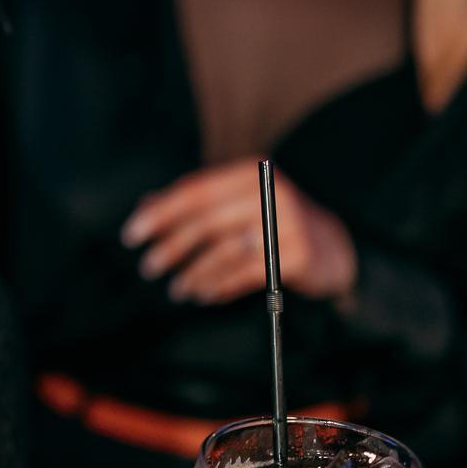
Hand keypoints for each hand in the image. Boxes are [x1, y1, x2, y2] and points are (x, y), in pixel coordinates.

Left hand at [120, 160, 356, 303]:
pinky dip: (221, 285)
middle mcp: (270, 192)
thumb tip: (145, 207)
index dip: (160, 213)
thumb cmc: (273, 223)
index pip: (195, 190)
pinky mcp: (299, 255)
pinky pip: (248, 273)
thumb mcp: (236, 205)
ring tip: (177, 289)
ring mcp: (288, 223)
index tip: (132, 234)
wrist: (334, 247)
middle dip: (172, 246)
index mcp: (250, 172)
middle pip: (207, 220)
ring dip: (195, 272)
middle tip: (149, 267)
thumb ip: (195, 204)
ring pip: (226, 250)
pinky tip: (205, 294)